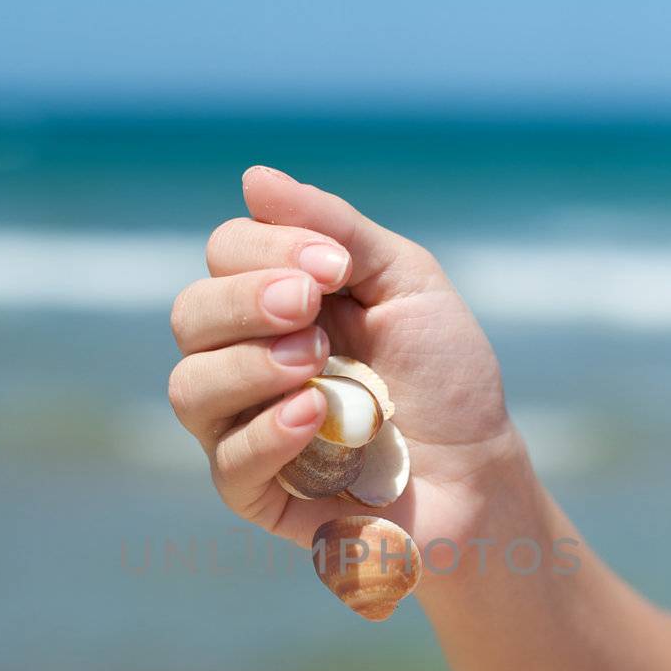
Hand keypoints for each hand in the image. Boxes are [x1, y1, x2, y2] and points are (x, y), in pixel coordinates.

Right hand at [168, 167, 518, 548]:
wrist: (480, 472)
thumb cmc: (446, 377)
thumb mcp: (406, 282)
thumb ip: (335, 229)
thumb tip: (252, 178)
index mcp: (275, 303)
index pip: (224, 253)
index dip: (266, 247)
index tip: (334, 268)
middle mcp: (245, 360)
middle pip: (189, 315)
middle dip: (246, 301)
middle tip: (310, 310)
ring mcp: (245, 427)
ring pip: (190, 387)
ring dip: (249, 365)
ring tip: (316, 365)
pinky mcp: (259, 493)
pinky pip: (227, 462)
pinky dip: (266, 431)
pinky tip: (315, 415)